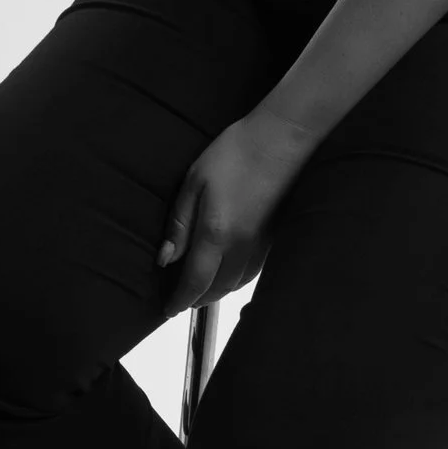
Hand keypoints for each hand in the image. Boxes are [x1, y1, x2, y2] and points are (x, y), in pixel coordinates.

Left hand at [157, 109, 318, 314]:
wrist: (282, 139)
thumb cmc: (235, 153)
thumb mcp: (194, 183)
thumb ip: (180, 224)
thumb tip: (166, 259)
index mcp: (216, 235)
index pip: (195, 282)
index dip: (180, 300)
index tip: (167, 310)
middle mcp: (241, 248)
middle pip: (217, 290)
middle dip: (197, 300)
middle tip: (181, 300)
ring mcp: (261, 246)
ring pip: (236, 285)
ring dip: (217, 292)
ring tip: (201, 289)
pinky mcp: (275, 239)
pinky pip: (252, 272)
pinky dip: (235, 280)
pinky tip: (228, 272)